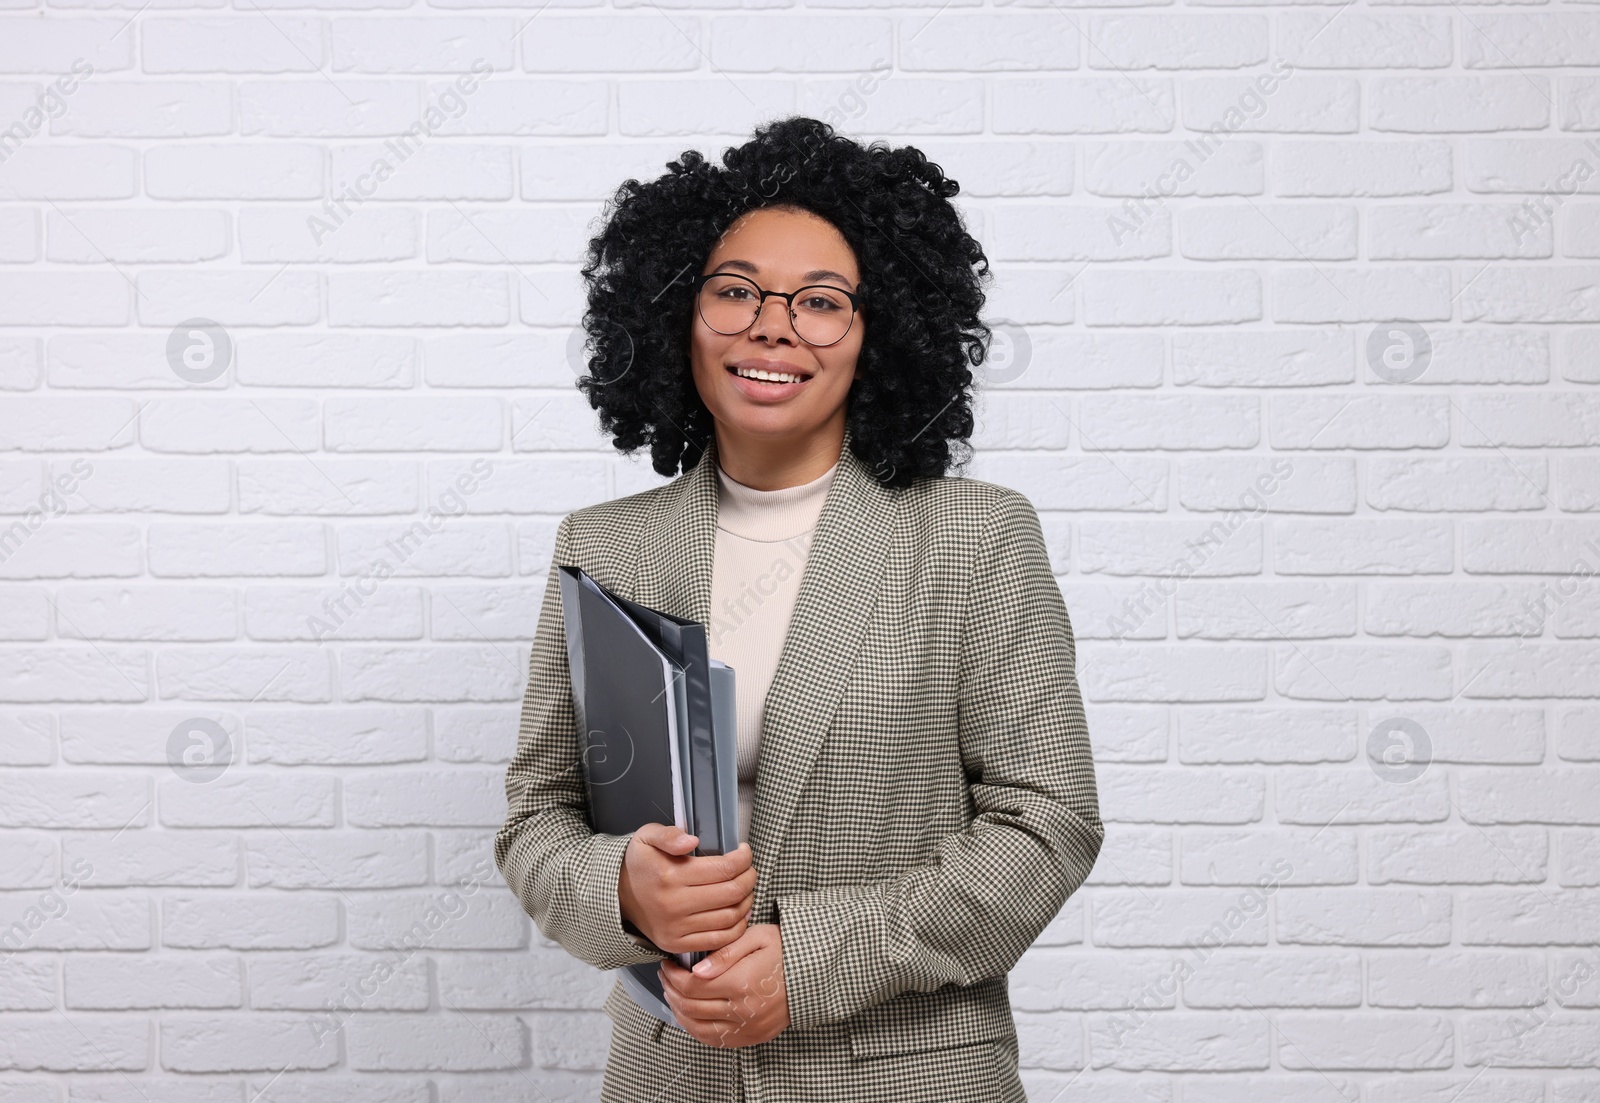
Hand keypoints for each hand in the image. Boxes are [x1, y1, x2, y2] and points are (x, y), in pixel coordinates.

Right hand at [617, 824, 755, 954]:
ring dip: (746, 901)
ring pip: (730, 917)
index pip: (724, 868)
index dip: (743, 859)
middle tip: (749, 869)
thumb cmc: (639, 863)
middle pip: (731, 893)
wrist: (617, 895)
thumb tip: (692, 841)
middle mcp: (673, 904)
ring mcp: (675, 928)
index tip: (744, 851)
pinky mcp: (676, 944)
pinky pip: (718, 940)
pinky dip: (737, 927)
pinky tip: (739, 912)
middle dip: (749, 878)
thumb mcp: (647, 837)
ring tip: (745, 888)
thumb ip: (669, 835)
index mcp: (669, 875)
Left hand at [659, 922, 788, 1047]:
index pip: (692, 986)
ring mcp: (749, 1027)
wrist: (814, 971)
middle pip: (691, 1007)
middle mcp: (743, 1010)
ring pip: (699, 1028)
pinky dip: (697, 1030)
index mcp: (741, 983)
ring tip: (673, 995)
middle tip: (666, 976)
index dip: (673, 976)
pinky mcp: (753, 1036)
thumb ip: (724, 953)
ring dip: (679, 1012)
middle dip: (671, 990)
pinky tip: (691, 1015)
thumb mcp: (756, 938)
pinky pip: (716, 1040)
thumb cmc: (785, 950)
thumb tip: (696, 970)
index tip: (667, 965)